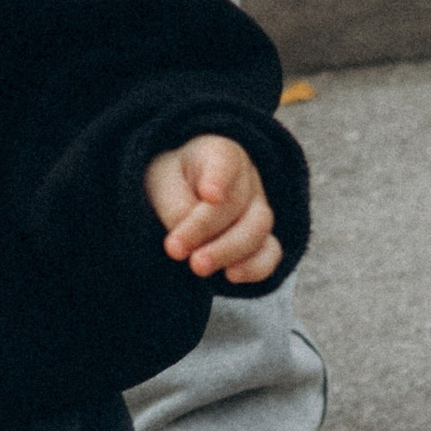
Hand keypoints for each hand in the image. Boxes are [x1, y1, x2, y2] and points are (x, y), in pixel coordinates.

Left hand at [143, 132, 281, 283]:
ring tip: (198, 267)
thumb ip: (175, 207)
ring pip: (258, 229)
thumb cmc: (171, 182)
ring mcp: (258, 209)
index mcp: (218, 153)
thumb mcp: (160, 183)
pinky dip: (255, 268)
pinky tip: (231, 277)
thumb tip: (192, 242)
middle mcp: (246, 179)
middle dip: (207, 229)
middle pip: (239, 202)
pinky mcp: (261, 240)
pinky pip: (270, 254)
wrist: (180, 192)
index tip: (209, 194)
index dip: (219, 178)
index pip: (225, 161)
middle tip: (175, 250)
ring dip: (228, 251)